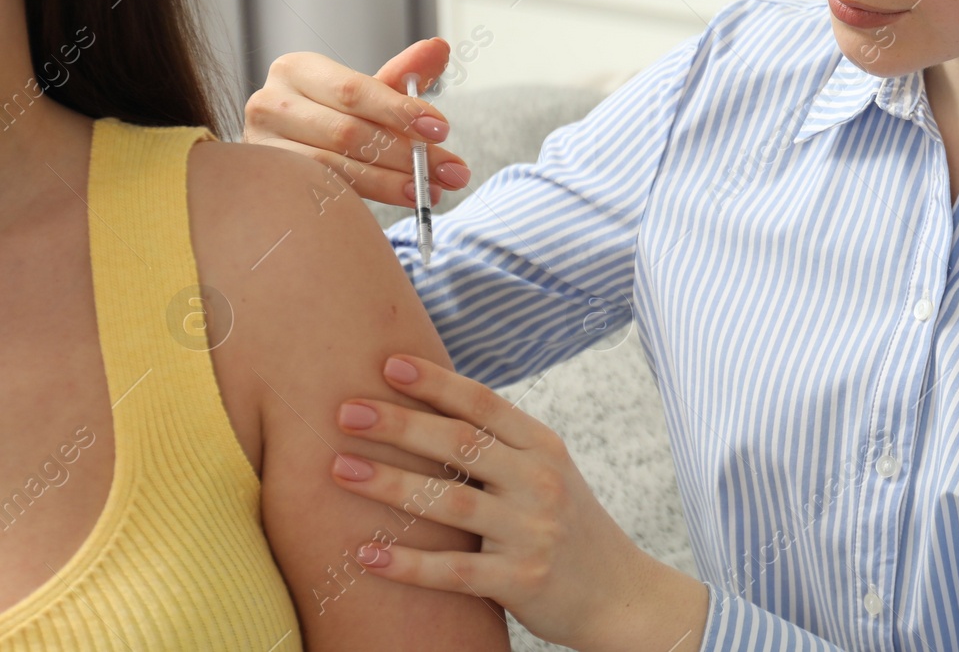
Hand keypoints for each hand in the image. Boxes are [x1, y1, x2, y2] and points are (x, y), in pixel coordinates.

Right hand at [243, 38, 471, 206]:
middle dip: (407, 154)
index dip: (400, 110)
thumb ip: (403, 74)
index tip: (442, 130)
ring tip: (430, 191)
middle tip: (453, 171)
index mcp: (298, 70)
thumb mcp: (368, 94)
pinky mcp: (266, 183)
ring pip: (334, 167)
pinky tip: (399, 200)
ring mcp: (262, 146)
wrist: (289, 152)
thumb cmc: (335, 115)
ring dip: (391, 182)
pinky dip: (363, 198)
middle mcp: (270, 103)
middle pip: (347, 132)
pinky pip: (320, 192)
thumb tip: (440, 47)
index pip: (354, 90)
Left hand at [330, 354, 708, 651]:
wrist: (618, 593)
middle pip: (461, 444)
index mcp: (543, 447)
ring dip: (390, 485)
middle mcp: (540, 482)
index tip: (388, 364)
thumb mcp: (547, 472)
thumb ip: (499, 445)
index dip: (436, 382)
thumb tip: (428, 405)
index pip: (484, 404)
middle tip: (345, 411)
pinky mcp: (520, 580)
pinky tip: (366, 554)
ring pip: (450, 503)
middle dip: (399, 424)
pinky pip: (453, 572)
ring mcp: (531, 531)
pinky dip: (407, 564)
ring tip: (340, 468)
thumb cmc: (565, 525)